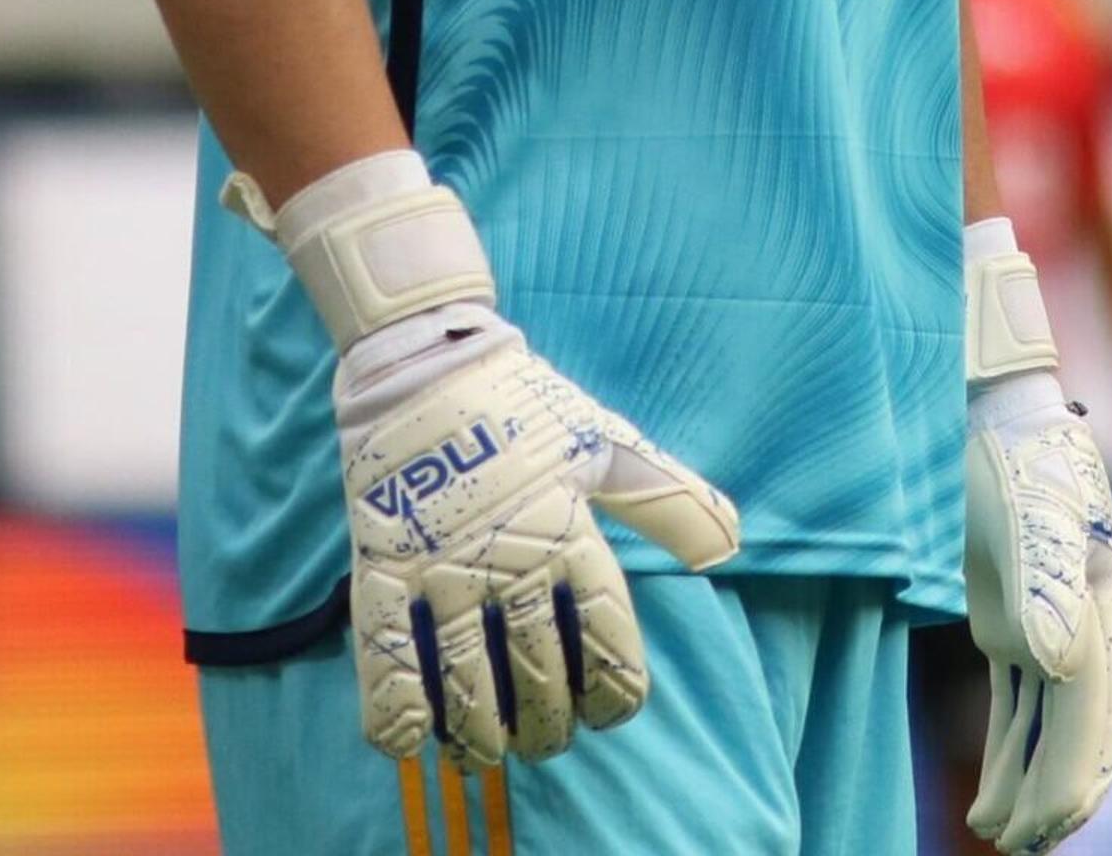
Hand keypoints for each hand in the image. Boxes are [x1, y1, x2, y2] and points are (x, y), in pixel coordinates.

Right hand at [233, 150, 738, 770]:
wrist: (425, 358)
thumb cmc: (525, 405)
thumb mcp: (607, 443)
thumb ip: (668, 498)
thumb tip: (730, 547)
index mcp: (568, 528)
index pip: (607, 631)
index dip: (616, 687)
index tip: (614, 712)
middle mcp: (509, 553)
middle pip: (538, 669)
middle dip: (547, 721)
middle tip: (547, 739)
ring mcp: (442, 561)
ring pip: (466, 674)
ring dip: (480, 730)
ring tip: (487, 753)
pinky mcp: (382, 560)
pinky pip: (383, 646)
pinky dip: (393, 704)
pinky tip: (409, 743)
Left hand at [966, 373, 1111, 853]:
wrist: (987, 401)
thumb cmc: (1010, 452)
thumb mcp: (1026, 512)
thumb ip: (1045, 585)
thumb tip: (1058, 666)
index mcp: (1103, 603)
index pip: (1088, 709)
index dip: (1069, 774)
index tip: (1039, 827)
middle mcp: (1088, 621)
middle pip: (1082, 729)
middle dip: (1057, 795)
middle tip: (1016, 846)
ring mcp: (1052, 623)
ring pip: (1050, 727)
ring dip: (1030, 784)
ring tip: (995, 834)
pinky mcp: (1015, 619)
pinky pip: (1021, 705)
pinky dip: (1010, 751)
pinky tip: (988, 795)